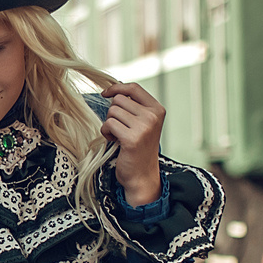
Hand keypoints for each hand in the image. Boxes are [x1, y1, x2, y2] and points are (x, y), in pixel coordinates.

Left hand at [101, 80, 165, 205]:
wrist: (142, 175)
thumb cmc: (138, 147)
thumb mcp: (143, 122)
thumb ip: (134, 106)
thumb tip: (114, 88)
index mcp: (157, 109)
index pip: (134, 87)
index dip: (116, 88)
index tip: (105, 93)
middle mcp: (153, 116)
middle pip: (119, 99)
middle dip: (113, 112)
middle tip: (119, 127)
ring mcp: (144, 127)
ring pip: (112, 111)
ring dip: (109, 123)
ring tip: (118, 135)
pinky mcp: (132, 138)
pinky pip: (109, 124)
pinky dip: (106, 132)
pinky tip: (115, 141)